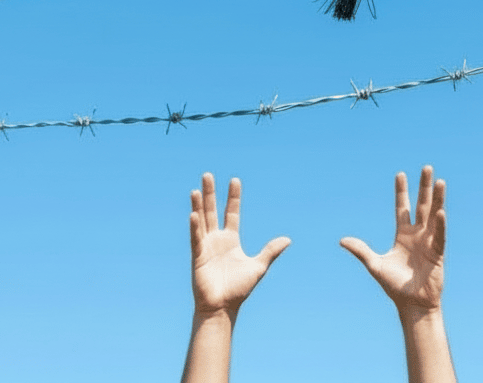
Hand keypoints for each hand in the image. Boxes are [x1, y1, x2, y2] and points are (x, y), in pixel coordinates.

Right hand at [190, 173, 290, 318]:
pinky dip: (195, 227)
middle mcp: (217, 239)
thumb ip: (270, 251)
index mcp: (231, 240)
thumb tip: (288, 239)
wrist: (223, 309)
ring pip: (201, 220)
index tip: (235, 180)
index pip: (232, 212)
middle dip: (211, 193)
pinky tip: (194, 214)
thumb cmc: (239, 290)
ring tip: (197, 189)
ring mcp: (206, 246)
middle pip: (213, 210)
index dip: (233, 197)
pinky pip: (196, 238)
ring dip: (198, 205)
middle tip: (208, 174)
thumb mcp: (258, 267)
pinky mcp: (198, 256)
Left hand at [340, 165, 445, 312]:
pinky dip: (440, 224)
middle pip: (421, 205)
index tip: (400, 173)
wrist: (412, 306)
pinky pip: (439, 236)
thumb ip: (361, 250)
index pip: (402, 207)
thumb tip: (342, 240)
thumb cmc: (394, 286)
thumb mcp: (374, 265)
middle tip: (426, 167)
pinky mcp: (437, 254)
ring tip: (440, 181)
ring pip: (433, 215)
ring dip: (437, 199)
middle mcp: (417, 234)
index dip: (401, 191)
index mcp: (402, 235)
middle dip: (423, 186)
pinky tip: (441, 211)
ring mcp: (428, 242)